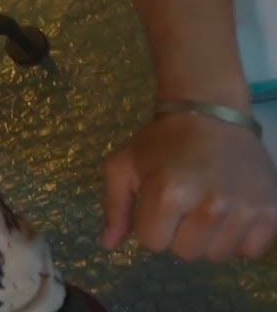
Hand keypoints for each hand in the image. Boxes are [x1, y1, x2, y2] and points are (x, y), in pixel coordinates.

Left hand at [102, 113, 276, 260]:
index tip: (158, 203)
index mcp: (168, 194)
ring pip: (217, 255)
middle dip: (178, 233)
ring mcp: (243, 210)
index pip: (152, 243)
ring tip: (206, 207)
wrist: (210, 113)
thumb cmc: (161, 141)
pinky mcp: (270, 212)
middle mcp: (209, 206)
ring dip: (208, 238)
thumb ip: (114, 207)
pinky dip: (240, 239)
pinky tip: (231, 213)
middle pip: (185, 253)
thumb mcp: (124, 165)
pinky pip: (250, 251)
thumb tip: (107, 245)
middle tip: (183, 204)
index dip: (151, 225)